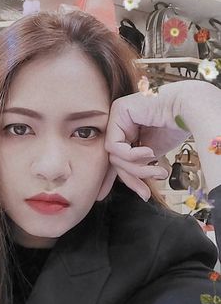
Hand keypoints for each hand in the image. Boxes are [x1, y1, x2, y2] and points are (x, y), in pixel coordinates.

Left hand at [97, 81, 211, 201]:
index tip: (133, 194)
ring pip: (114, 155)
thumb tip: (127, 182)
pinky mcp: (118, 110)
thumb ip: (137, 164)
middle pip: (115, 159)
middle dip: (132, 178)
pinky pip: (114, 145)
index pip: (118, 160)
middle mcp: (119, 123)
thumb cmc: (176, 127)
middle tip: (145, 191)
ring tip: (156, 170)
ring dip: (136, 169)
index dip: (124, 179)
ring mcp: (116, 116)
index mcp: (126, 131)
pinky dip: (131, 155)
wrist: (190, 108)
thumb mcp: (152, 153)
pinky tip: (149, 153)